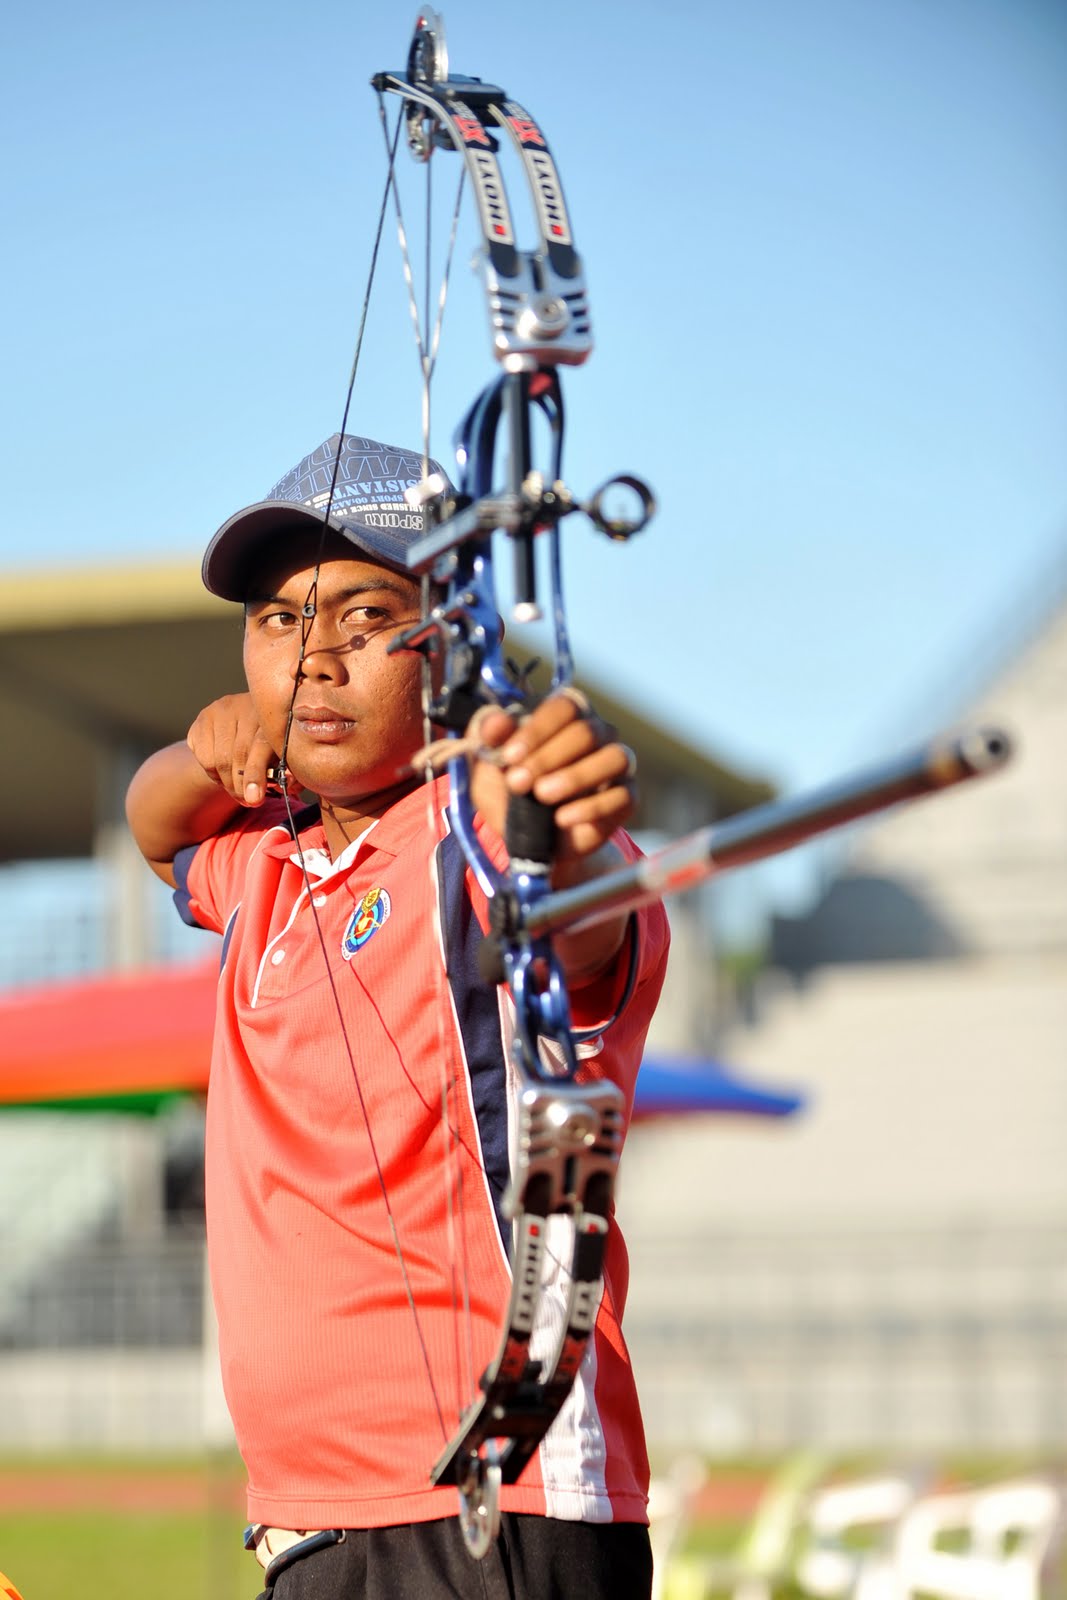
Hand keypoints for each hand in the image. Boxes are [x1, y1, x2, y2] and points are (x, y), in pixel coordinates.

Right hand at [187, 693, 293, 806]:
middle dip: (242, 785)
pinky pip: (203, 757)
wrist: (241, 732)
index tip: (255, 799)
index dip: (257, 774)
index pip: (262, 744)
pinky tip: (223, 773)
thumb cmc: (270, 749)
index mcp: (272, 713)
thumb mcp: (283, 759)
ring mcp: (221, 709)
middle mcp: (245, 705)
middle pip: (239, 753)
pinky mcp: (203, 719)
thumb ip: (288, 772)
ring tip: (238, 789)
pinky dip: (213, 774)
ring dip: (228, 783)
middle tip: (249, 801)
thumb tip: (288, 784)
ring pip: (220, 758)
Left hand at [470, 692, 636, 864]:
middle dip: (547, 759)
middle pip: (587, 732)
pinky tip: (562, 818)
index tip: (508, 757)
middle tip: (517, 783)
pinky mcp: (626, 798)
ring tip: (542, 796)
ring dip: (575, 777)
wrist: (524, 838)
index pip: (564, 707)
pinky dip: (591, 808)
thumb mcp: (487, 764)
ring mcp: (616, 765)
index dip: (537, 730)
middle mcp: (598, 733)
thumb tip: (497, 722)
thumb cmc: (508, 790)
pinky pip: (623, 796)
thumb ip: (488, 736)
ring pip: (615, 758)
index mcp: (566, 715)